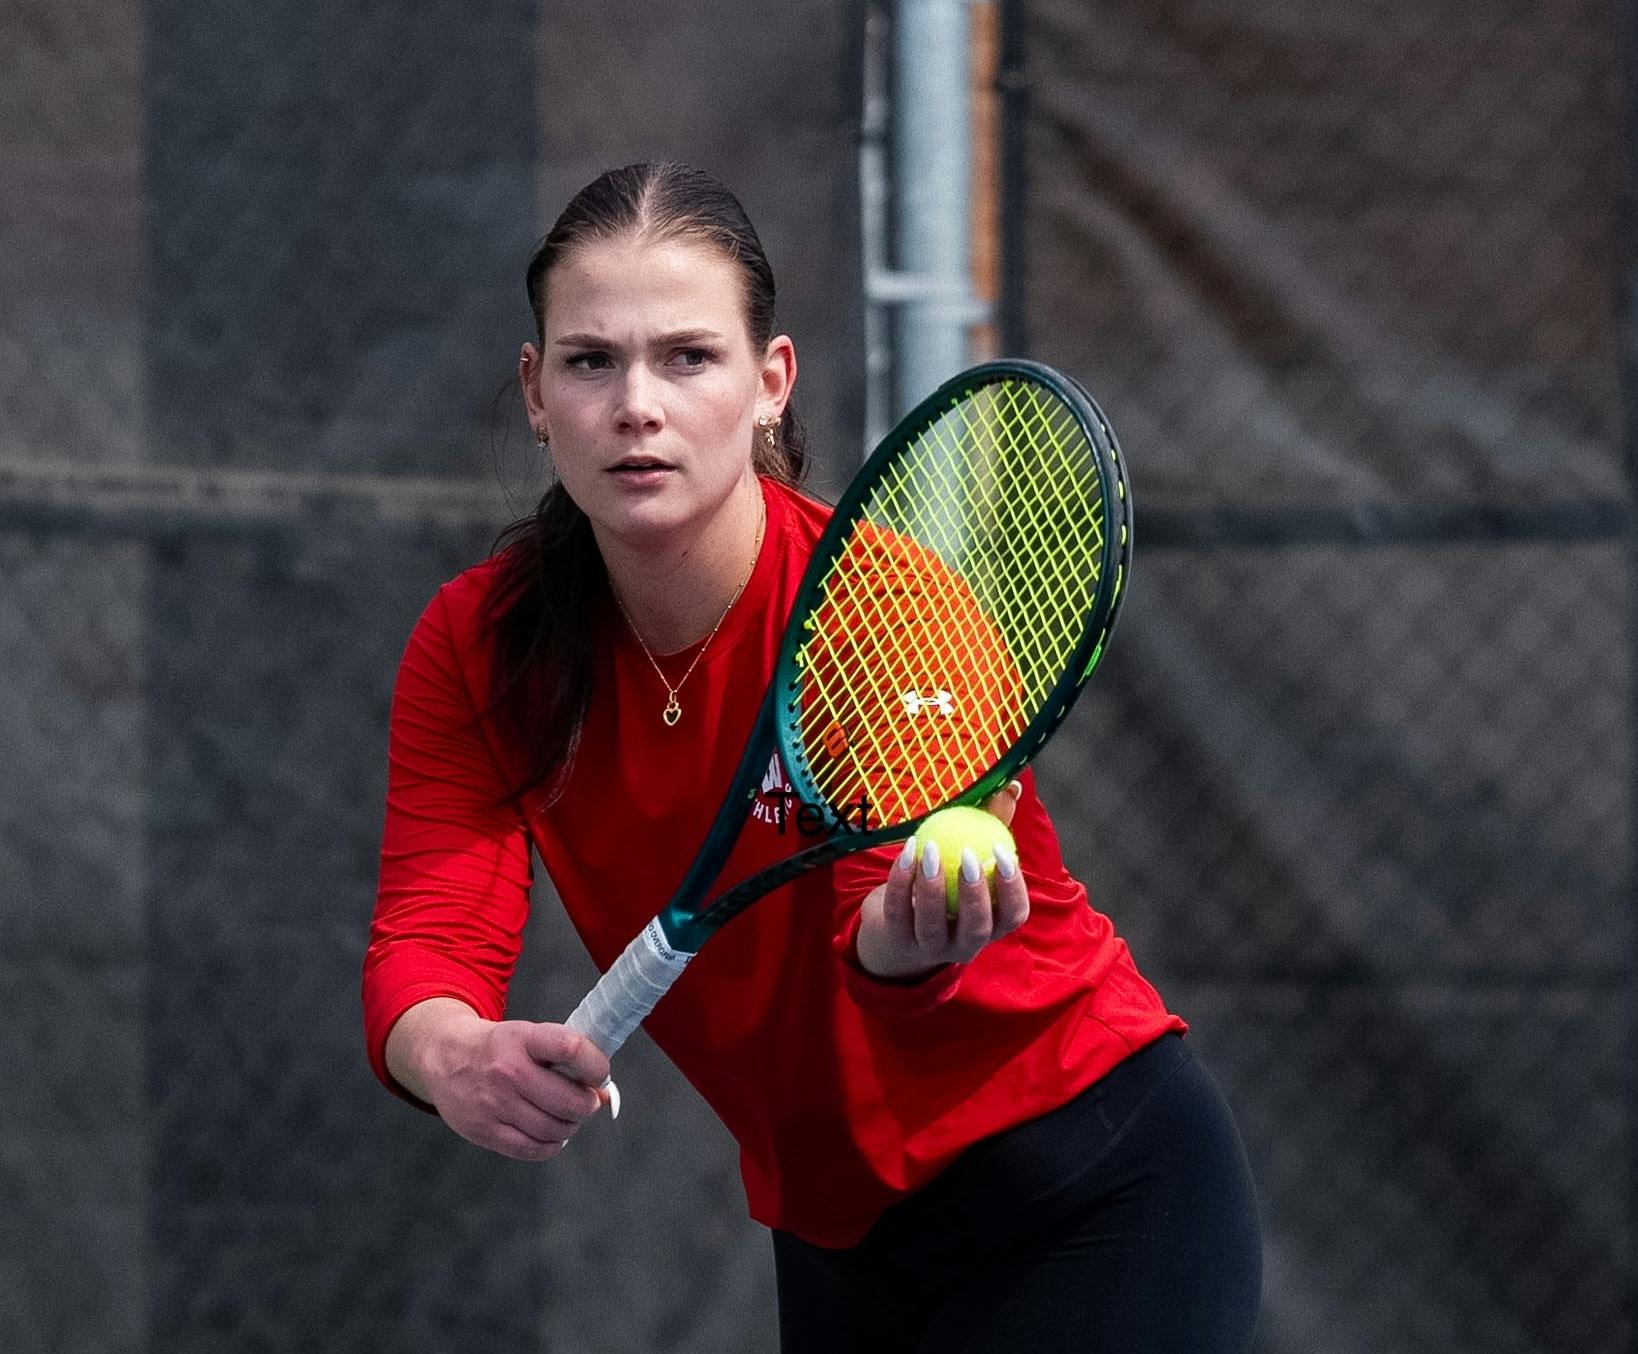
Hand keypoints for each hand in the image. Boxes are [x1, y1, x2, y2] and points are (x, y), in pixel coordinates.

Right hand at [387, 998, 611, 1160]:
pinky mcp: (484, 1131)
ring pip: (555, 1129)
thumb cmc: (500, 1048)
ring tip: (565, 1115)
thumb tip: (605, 1094)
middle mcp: (508, 1071)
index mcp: (522, 1038)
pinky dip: (552, 1144)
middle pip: (569, 1101)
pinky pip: (533, 1149)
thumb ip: (567, 1059)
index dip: (596, 1066)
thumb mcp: (529, 1037)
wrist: (444, 1057)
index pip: (572, 1049)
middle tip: (585, 1101)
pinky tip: (550, 1133)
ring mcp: (494, 1104)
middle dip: (587, 1104)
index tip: (599, 1074)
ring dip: (570, 1125)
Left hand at [854, 782, 1027, 981]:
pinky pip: (898, 910)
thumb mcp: (970, 857)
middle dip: (975, 893)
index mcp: (991, 926)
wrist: (900, 922)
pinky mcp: (899, 940)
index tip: (1003, 853)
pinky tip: (907, 849)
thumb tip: (1012, 786)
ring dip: (931, 886)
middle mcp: (965, 945)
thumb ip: (991, 824)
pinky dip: (901, 880)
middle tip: (968, 855)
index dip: (1013, 889)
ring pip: (932, 924)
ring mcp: (930, 947)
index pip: (1013, 916)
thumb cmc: (948, 881)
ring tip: (930, 847)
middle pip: (976, 927)